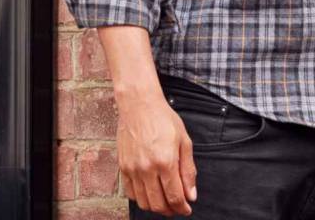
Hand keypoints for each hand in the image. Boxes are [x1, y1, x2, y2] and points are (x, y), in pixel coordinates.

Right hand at [115, 83, 197, 215]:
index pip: (175, 197)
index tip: (187, 209)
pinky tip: (150, 192)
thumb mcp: (184, 142)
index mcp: (165, 162)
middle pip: (158, 204)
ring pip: (143, 202)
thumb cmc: (163, 119)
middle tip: (178, 207)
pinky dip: (141, 198)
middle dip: (171, 210)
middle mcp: (147, 168)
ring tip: (165, 201)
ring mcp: (132, 169)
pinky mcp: (123, 166)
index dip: (182, 208)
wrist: (139, 105)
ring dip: (156, 207)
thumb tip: (191, 195)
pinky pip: (131, 193)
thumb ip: (188, 170)